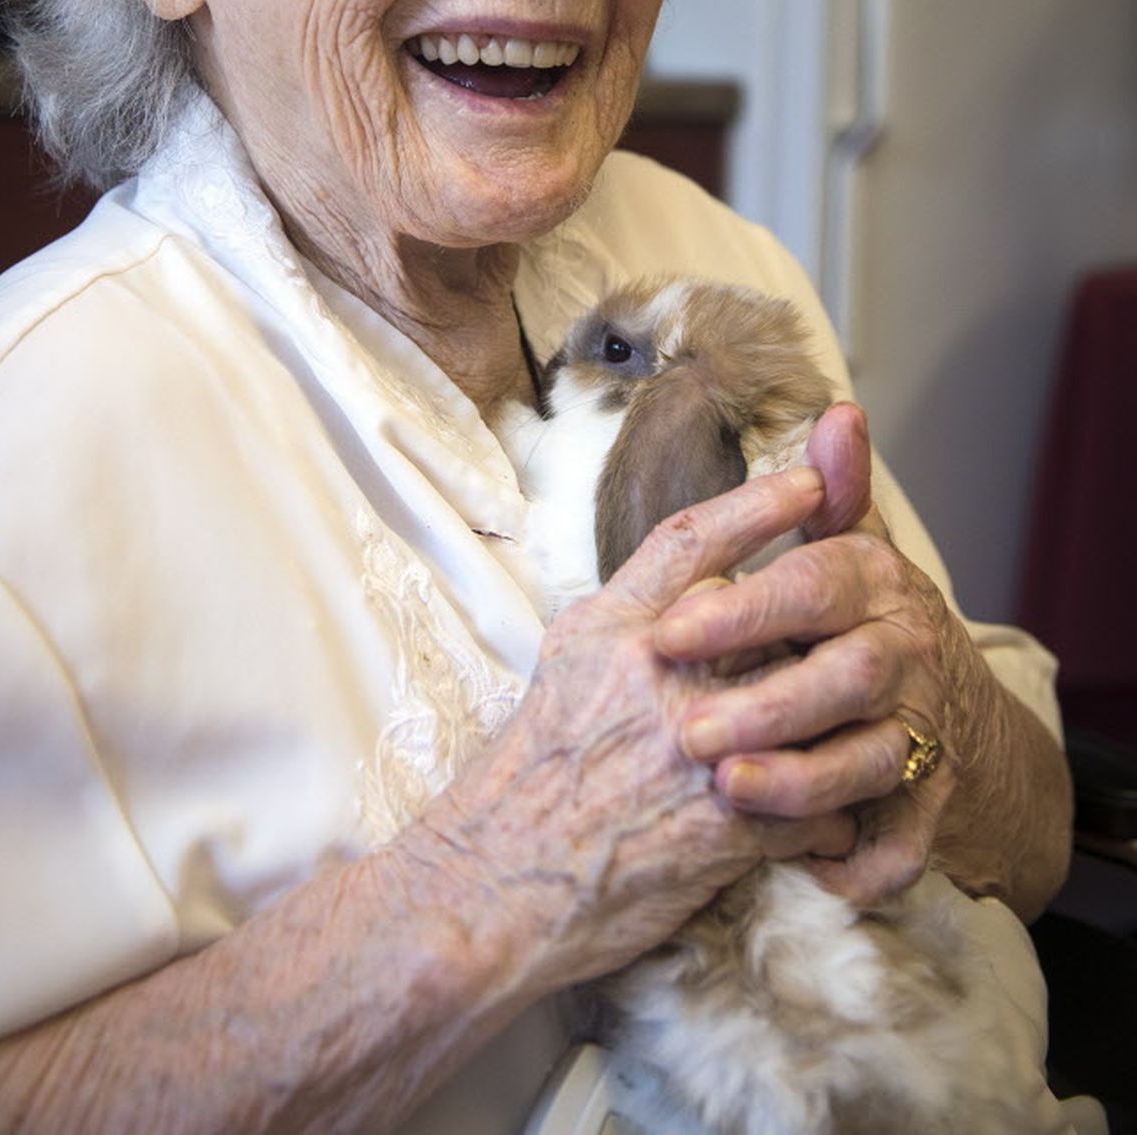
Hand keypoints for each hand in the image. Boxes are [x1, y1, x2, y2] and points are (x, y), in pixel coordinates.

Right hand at [415, 465, 856, 994]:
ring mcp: (694, 747)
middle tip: (869, 617)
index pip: (693, 538)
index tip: (813, 481)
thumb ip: (631, 618)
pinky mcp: (722, 827)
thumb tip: (699, 588)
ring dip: (843, 721)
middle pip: (774, 618)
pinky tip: (829, 816)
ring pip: (811, 707)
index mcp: (612, 627)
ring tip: (864, 727)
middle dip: (823, 623)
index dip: (759, 502)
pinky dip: (830, 810)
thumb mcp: (564, 666)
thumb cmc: (528, 778)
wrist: (494, 883)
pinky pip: (816, 804)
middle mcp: (656, 673)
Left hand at [652, 403, 973, 904]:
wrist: (945, 700)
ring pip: (872, 762)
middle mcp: (905, 652)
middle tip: (683, 733)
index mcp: (873, 582)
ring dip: (801, 782)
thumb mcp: (846, 546)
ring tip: (726, 793)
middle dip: (764, 705)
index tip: (667, 633)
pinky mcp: (929, 802)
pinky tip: (807, 866)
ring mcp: (922, 730)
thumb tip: (839, 412)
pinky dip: (862, 861)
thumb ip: (829, 490)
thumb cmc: (861, 613)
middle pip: (843, 677)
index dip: (742, 608)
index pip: (812, 584)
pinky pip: (902, 841)